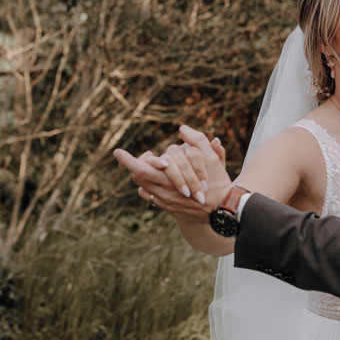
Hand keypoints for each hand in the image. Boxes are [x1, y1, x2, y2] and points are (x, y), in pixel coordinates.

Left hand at [113, 127, 230, 222]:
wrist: (223, 210)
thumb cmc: (217, 182)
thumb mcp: (211, 158)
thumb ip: (197, 140)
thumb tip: (182, 128)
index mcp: (169, 180)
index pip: (141, 169)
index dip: (127, 160)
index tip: (116, 152)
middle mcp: (163, 192)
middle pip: (139, 176)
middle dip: (133, 164)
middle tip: (129, 155)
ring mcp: (164, 202)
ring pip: (143, 186)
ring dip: (143, 175)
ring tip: (149, 166)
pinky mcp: (168, 209)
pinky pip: (150, 196)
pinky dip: (150, 187)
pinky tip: (156, 181)